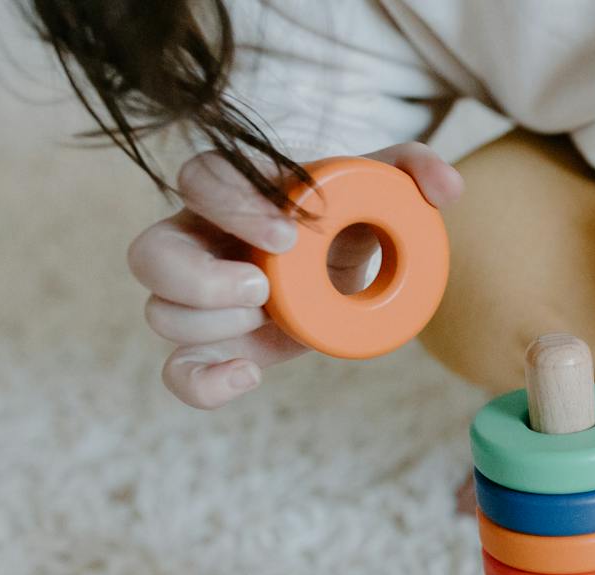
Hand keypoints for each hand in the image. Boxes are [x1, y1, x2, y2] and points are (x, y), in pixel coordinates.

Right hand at [127, 142, 462, 408]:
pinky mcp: (215, 345)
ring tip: (270, 316)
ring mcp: (200, 298)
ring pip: (159, 312)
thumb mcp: (384, 183)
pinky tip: (247, 378)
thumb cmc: (349, 214)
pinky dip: (201, 384)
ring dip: (210, 323)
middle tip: (264, 289)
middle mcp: (200, 241)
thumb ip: (415, 169)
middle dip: (200, 278)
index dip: (233, 205)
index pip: (202, 180)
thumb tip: (445, 188)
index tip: (288, 235)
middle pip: (149, 254)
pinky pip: (179, 372)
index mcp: (235, 191)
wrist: (340, 261)